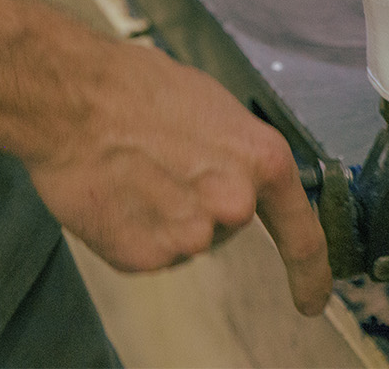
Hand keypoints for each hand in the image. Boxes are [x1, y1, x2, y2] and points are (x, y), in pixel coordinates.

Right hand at [25, 39, 332, 315]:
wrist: (75, 101)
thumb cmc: (140, 91)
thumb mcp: (217, 109)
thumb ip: (239, 155)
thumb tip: (239, 173)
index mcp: (264, 162)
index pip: (303, 234)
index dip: (311, 272)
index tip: (313, 297)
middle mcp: (235, 205)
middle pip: (229, 222)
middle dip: (203, 201)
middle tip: (169, 164)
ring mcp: (190, 237)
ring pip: (186, 236)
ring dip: (167, 215)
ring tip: (138, 171)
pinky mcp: (145, 257)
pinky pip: (149, 250)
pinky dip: (135, 229)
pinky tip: (121, 192)